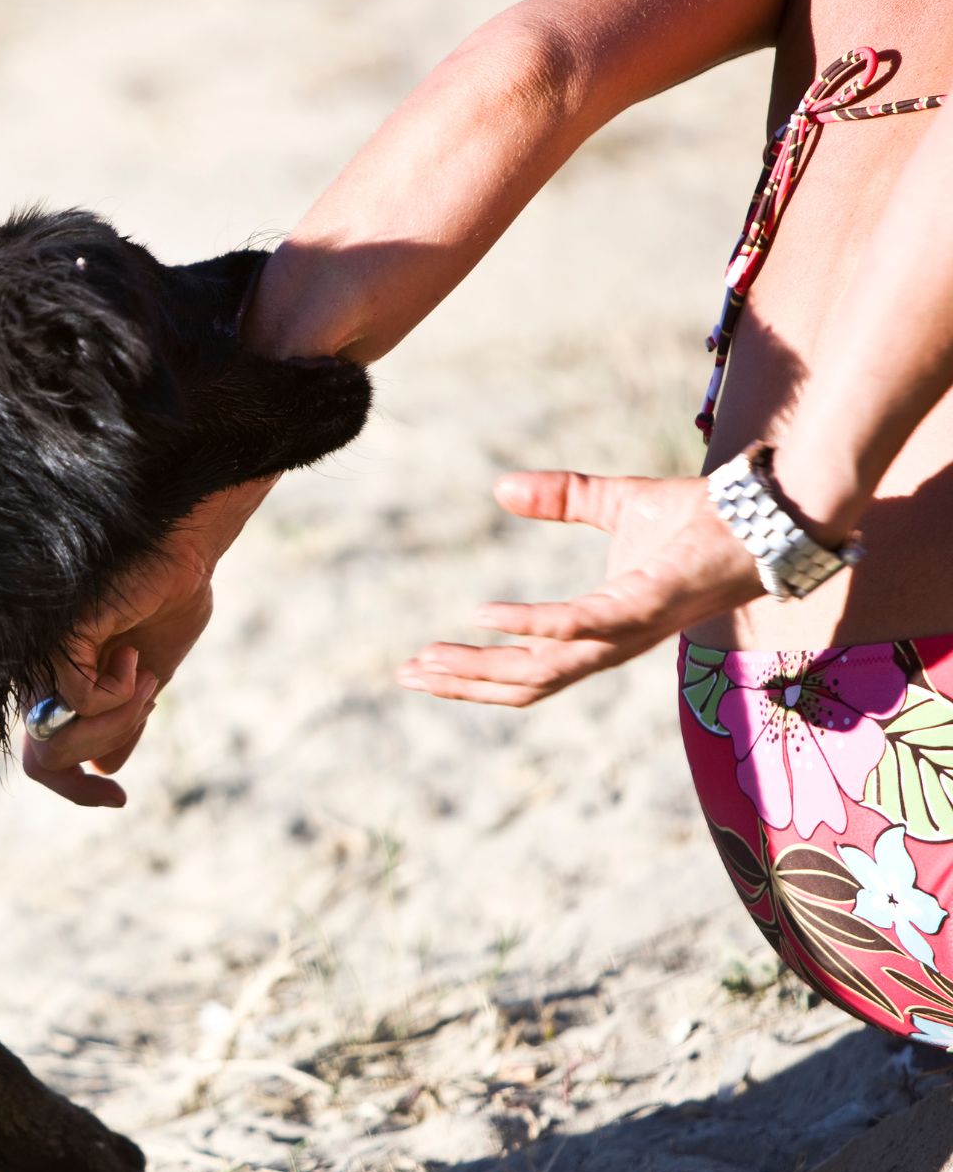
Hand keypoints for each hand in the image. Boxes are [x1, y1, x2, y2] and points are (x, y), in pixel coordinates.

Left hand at [21, 482, 271, 806]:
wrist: (186, 559)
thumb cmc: (166, 605)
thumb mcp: (145, 682)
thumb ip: (121, 724)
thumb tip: (104, 768)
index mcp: (55, 686)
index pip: (40, 761)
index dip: (74, 791)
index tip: (118, 797)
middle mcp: (37, 674)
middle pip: (48, 759)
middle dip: (108, 745)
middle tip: (147, 704)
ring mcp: (41, 656)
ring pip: (58, 737)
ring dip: (117, 721)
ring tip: (144, 679)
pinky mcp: (57, 637)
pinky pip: (77, 700)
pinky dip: (116, 693)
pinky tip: (133, 657)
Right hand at [396, 469, 765, 705]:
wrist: (763, 510)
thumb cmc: (701, 516)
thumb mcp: (613, 503)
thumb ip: (561, 497)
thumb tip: (501, 488)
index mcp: (601, 628)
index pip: (528, 668)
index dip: (474, 673)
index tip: (423, 664)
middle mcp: (611, 642)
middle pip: (525, 684)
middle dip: (463, 683)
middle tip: (408, 674)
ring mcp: (626, 629)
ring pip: (542, 671)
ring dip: (480, 670)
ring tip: (430, 660)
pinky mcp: (642, 605)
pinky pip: (575, 625)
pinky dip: (527, 626)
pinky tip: (484, 616)